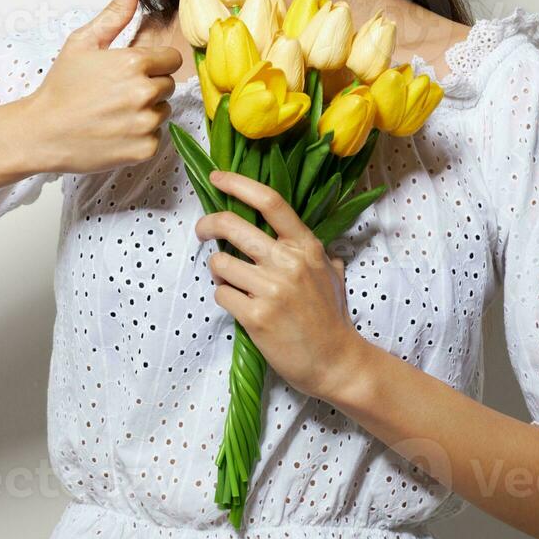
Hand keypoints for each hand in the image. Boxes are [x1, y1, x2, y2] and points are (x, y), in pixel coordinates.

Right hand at [25, 0, 182, 173]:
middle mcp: (144, 92)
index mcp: (134, 63)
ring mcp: (145, 123)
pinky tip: (115, 131)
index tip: (130, 71)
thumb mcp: (84, 42)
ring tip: (114, 112)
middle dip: (148, 86)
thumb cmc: (61, 86)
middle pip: (168, 85)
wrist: (41, 132)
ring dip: (145, 111)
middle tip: (116, 92)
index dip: (152, 63)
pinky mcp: (143, 149)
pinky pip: (156, 137)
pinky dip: (140, 136)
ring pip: (163, 111)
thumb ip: (116, 11)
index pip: (171, 59)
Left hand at [195, 168, 369, 401]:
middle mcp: (288, 262)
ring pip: (220, 263)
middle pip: (232, 225)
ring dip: (220, 273)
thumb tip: (292, 233)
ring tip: (235, 284)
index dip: (238, 184)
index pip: (270, 201)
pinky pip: (221, 294)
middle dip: (208, 224)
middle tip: (202, 231)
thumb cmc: (331, 317)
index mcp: (306, 246)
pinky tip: (241, 307)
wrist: (335, 361)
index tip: (217, 177)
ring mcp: (271, 289)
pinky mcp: (256, 316)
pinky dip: (225, 298)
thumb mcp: (330, 273)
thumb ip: (312, 250)